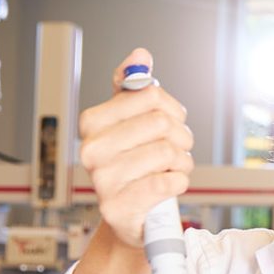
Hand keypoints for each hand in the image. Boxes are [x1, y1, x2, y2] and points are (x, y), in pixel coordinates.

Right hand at [77, 48, 193, 246]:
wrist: (132, 217)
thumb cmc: (135, 165)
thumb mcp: (132, 123)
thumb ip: (134, 88)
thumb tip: (140, 56)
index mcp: (92, 122)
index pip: (150, 95)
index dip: (173, 109)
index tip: (173, 121)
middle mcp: (91, 150)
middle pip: (161, 123)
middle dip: (182, 137)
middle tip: (178, 149)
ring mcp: (102, 180)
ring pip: (166, 153)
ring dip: (182, 162)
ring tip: (174, 168)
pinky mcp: (118, 208)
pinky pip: (166, 183)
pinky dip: (179, 182)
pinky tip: (171, 184)